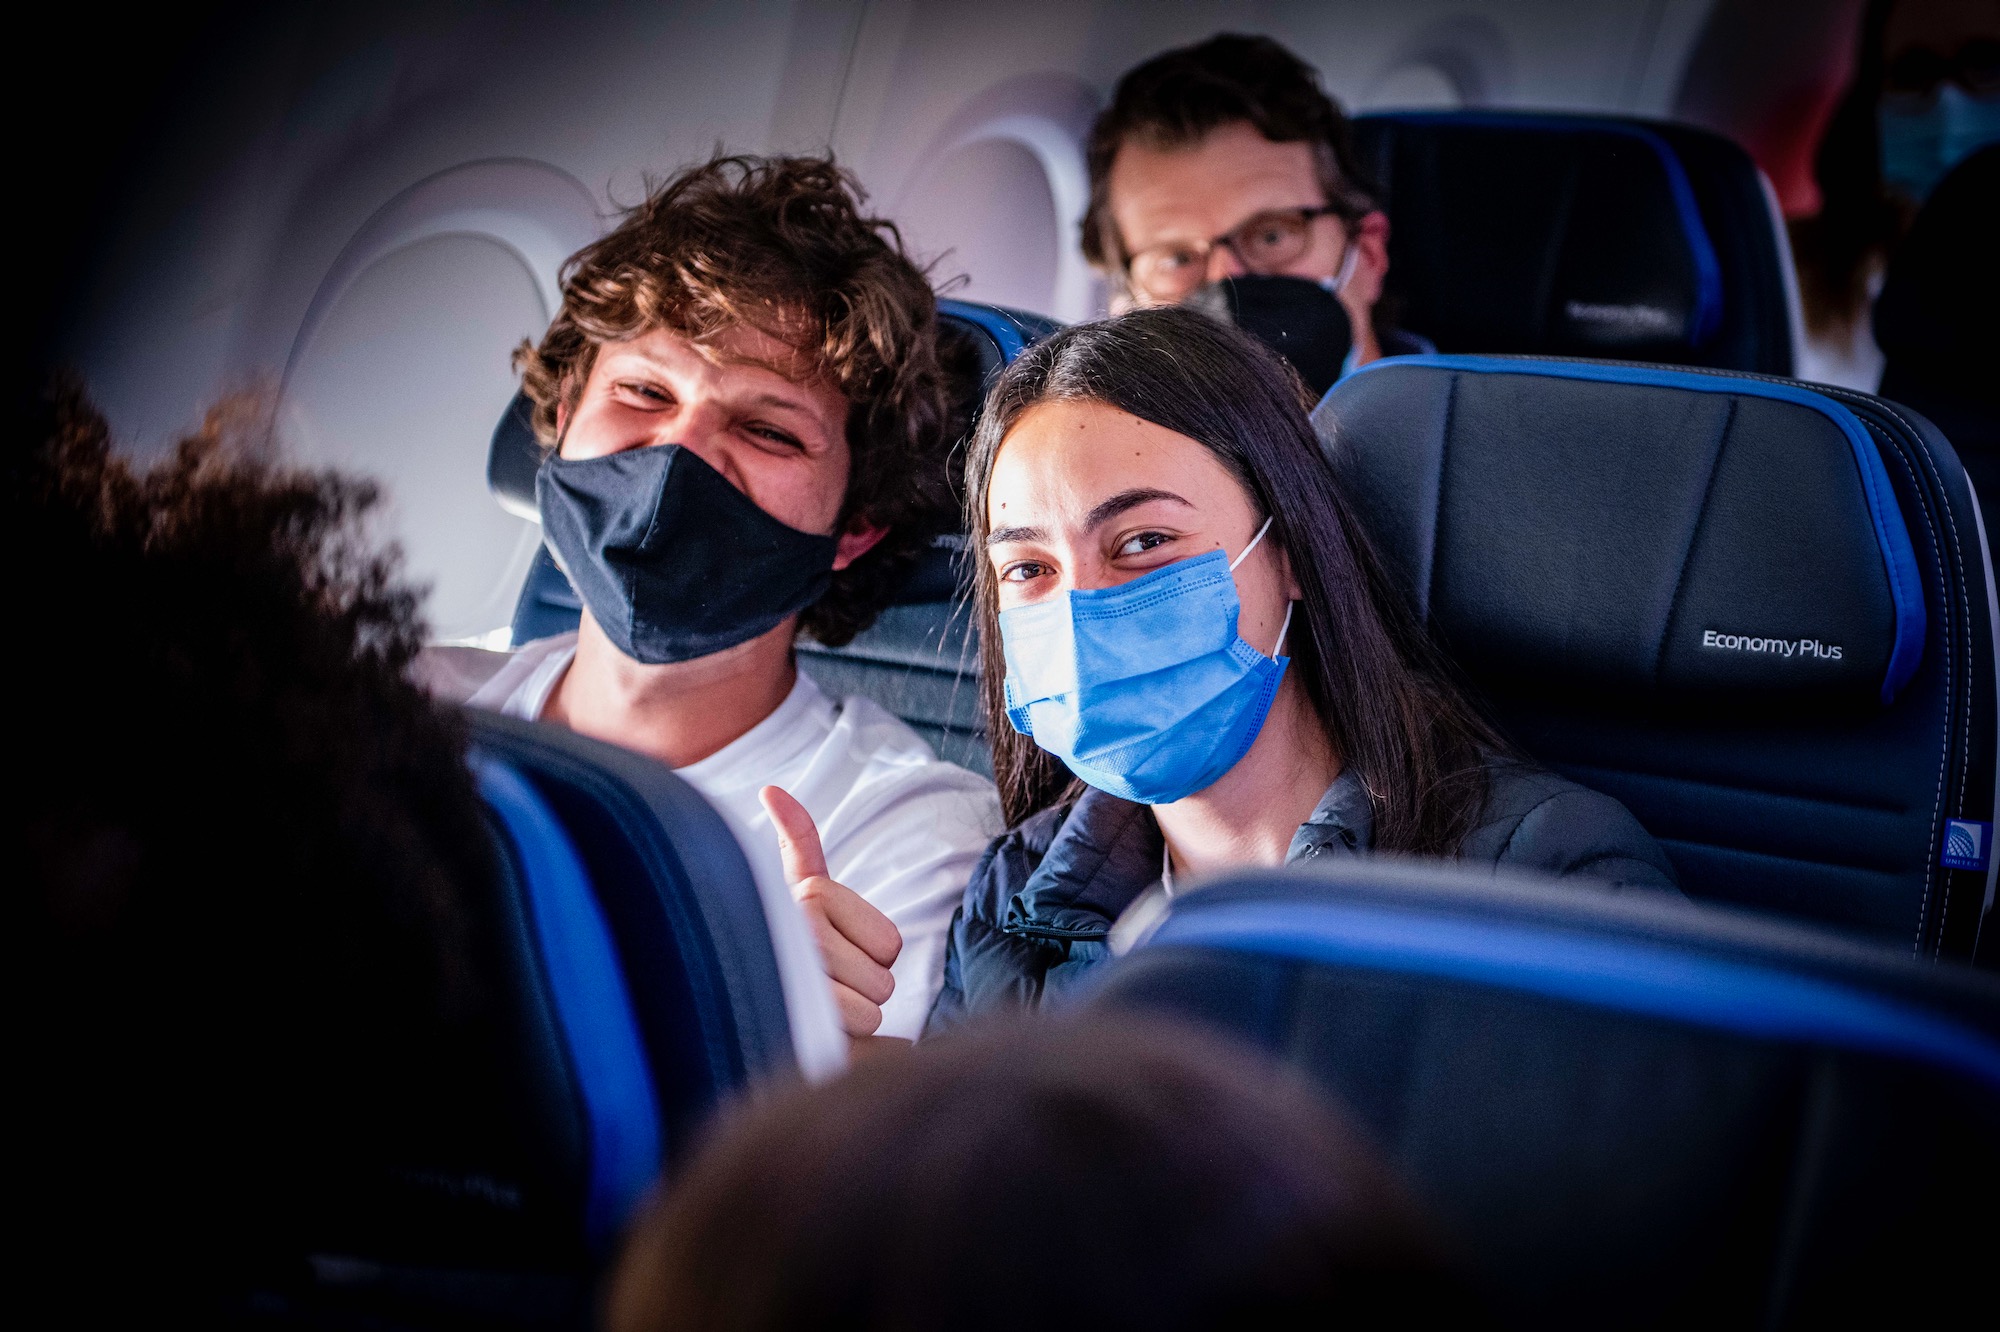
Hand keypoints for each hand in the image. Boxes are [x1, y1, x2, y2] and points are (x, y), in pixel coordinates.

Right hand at [758, 785, 901, 1038]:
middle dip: (862, 990)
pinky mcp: (794, 1024)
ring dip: (849, 1020)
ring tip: (812, 1008)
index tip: (834, 947)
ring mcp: (795, 980)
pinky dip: (844, 1045)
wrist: (724, 1009)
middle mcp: (796, 930)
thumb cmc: (780, 945)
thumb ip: (797, 841)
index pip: (889, 944)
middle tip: (822, 983)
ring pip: (870, 1010)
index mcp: (807, 895)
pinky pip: (855, 1037)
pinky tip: (810, 1031)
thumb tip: (771, 790)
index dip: (873, 957)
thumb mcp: (796, 887)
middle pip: (882, 979)